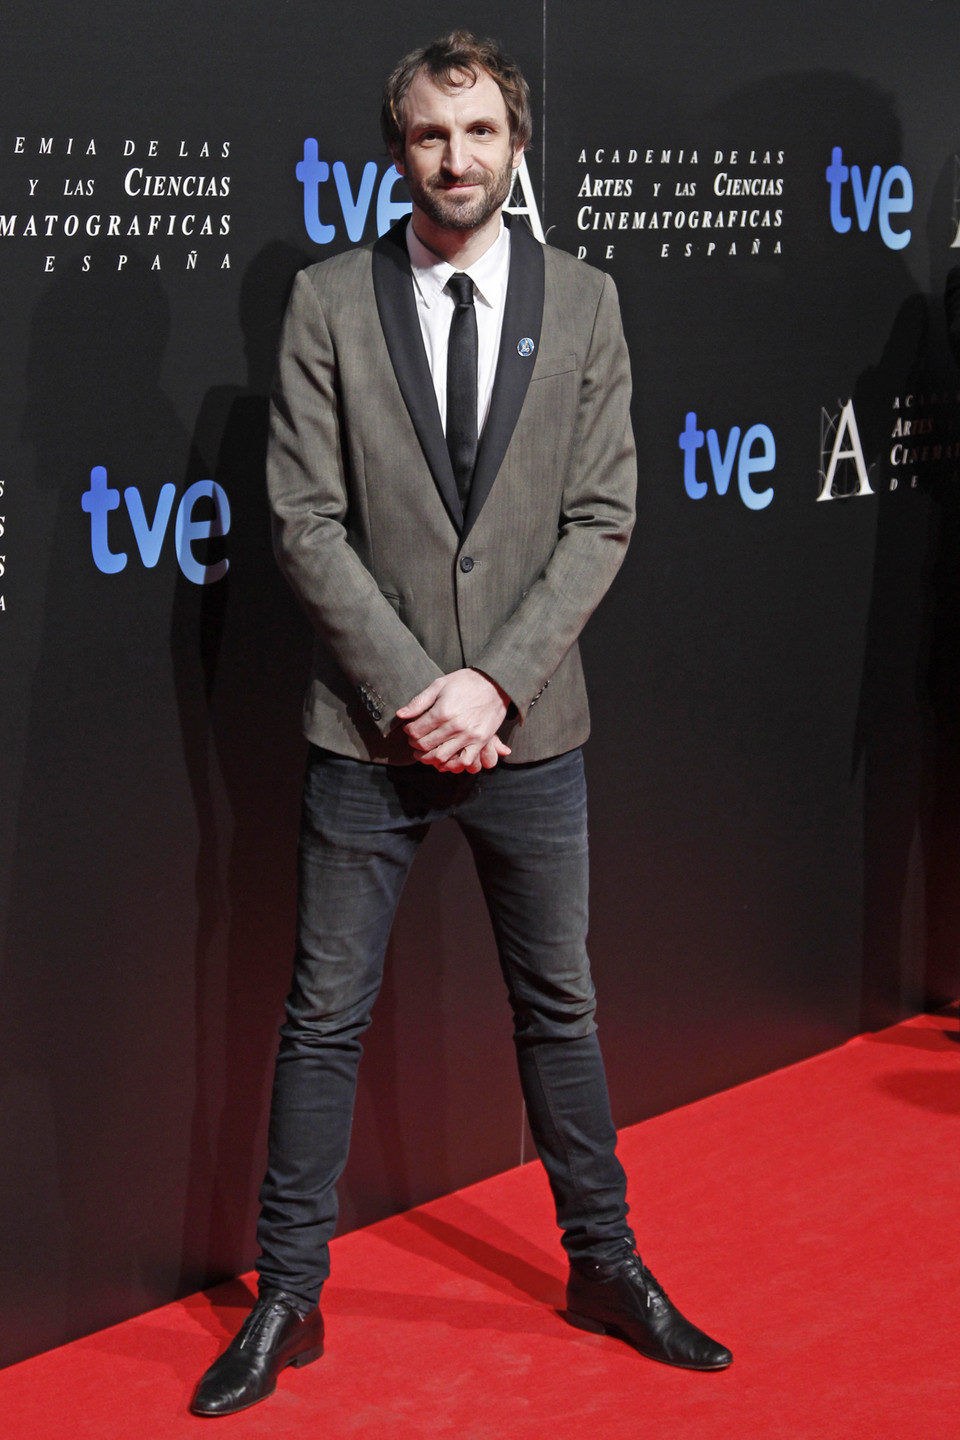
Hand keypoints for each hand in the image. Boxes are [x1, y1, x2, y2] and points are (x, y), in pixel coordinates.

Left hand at [397, 669, 511, 770]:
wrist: (495, 683)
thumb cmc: (465, 682)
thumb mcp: (440, 684)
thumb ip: (419, 701)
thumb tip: (400, 714)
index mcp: (442, 711)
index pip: (416, 731)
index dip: (409, 731)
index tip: (410, 729)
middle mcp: (454, 726)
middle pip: (425, 745)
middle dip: (415, 745)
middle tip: (415, 742)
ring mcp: (468, 736)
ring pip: (441, 756)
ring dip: (428, 758)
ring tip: (424, 754)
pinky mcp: (480, 741)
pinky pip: (463, 761)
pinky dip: (451, 765)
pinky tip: (444, 761)